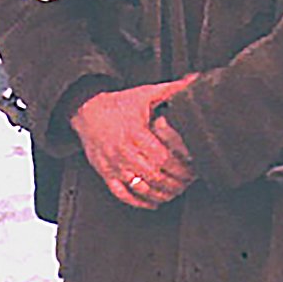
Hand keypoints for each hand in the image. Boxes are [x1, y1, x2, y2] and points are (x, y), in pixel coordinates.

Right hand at [71, 85, 195, 208]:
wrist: (86, 111)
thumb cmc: (119, 104)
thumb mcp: (145, 94)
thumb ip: (172, 89)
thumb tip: (196, 78)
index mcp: (136, 132)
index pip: (163, 158)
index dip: (181, 167)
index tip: (193, 169)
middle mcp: (124, 151)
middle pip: (155, 176)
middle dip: (176, 183)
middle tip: (189, 183)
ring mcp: (114, 165)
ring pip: (141, 188)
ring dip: (162, 194)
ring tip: (176, 192)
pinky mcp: (105, 173)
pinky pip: (123, 194)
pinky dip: (140, 202)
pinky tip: (154, 202)